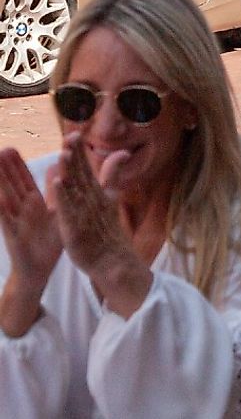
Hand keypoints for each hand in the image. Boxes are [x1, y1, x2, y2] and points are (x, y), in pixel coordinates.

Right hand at [0, 146, 61, 301]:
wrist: (41, 270)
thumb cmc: (48, 242)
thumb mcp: (56, 213)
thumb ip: (56, 192)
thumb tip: (56, 171)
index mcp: (34, 204)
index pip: (24, 180)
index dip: (17, 166)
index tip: (10, 149)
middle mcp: (22, 210)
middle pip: (12, 186)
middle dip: (5, 169)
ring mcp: (16, 222)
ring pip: (6, 199)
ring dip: (0, 185)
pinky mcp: (14, 236)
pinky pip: (6, 222)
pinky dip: (1, 210)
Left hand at [50, 144, 148, 316]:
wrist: (113, 260)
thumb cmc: (108, 231)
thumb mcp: (111, 199)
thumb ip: (113, 175)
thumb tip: (123, 153)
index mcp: (98, 193)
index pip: (88, 169)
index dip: (81, 152)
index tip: (74, 134)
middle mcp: (92, 200)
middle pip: (83, 174)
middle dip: (76, 155)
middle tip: (71, 136)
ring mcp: (85, 214)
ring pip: (76, 189)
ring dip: (70, 171)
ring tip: (64, 154)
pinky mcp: (77, 227)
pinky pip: (69, 210)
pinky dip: (64, 196)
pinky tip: (59, 183)